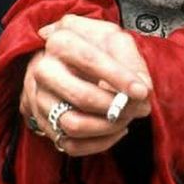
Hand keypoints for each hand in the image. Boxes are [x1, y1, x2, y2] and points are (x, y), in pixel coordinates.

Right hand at [20, 15, 152, 156]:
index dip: (118, 77)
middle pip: (81, 96)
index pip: (89, 60)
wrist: (63, 57)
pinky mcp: (43, 122)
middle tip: (139, 107)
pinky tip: (116, 129)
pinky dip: (99, 143)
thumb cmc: (91, 45)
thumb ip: (130, 59)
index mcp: (60, 41)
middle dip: (116, 107)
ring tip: (128, 117)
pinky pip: (70, 144)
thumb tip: (143, 90)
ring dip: (108, 127)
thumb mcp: (112, 38)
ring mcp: (40, 98)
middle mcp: (44, 69)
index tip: (142, 91)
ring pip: (73, 125)